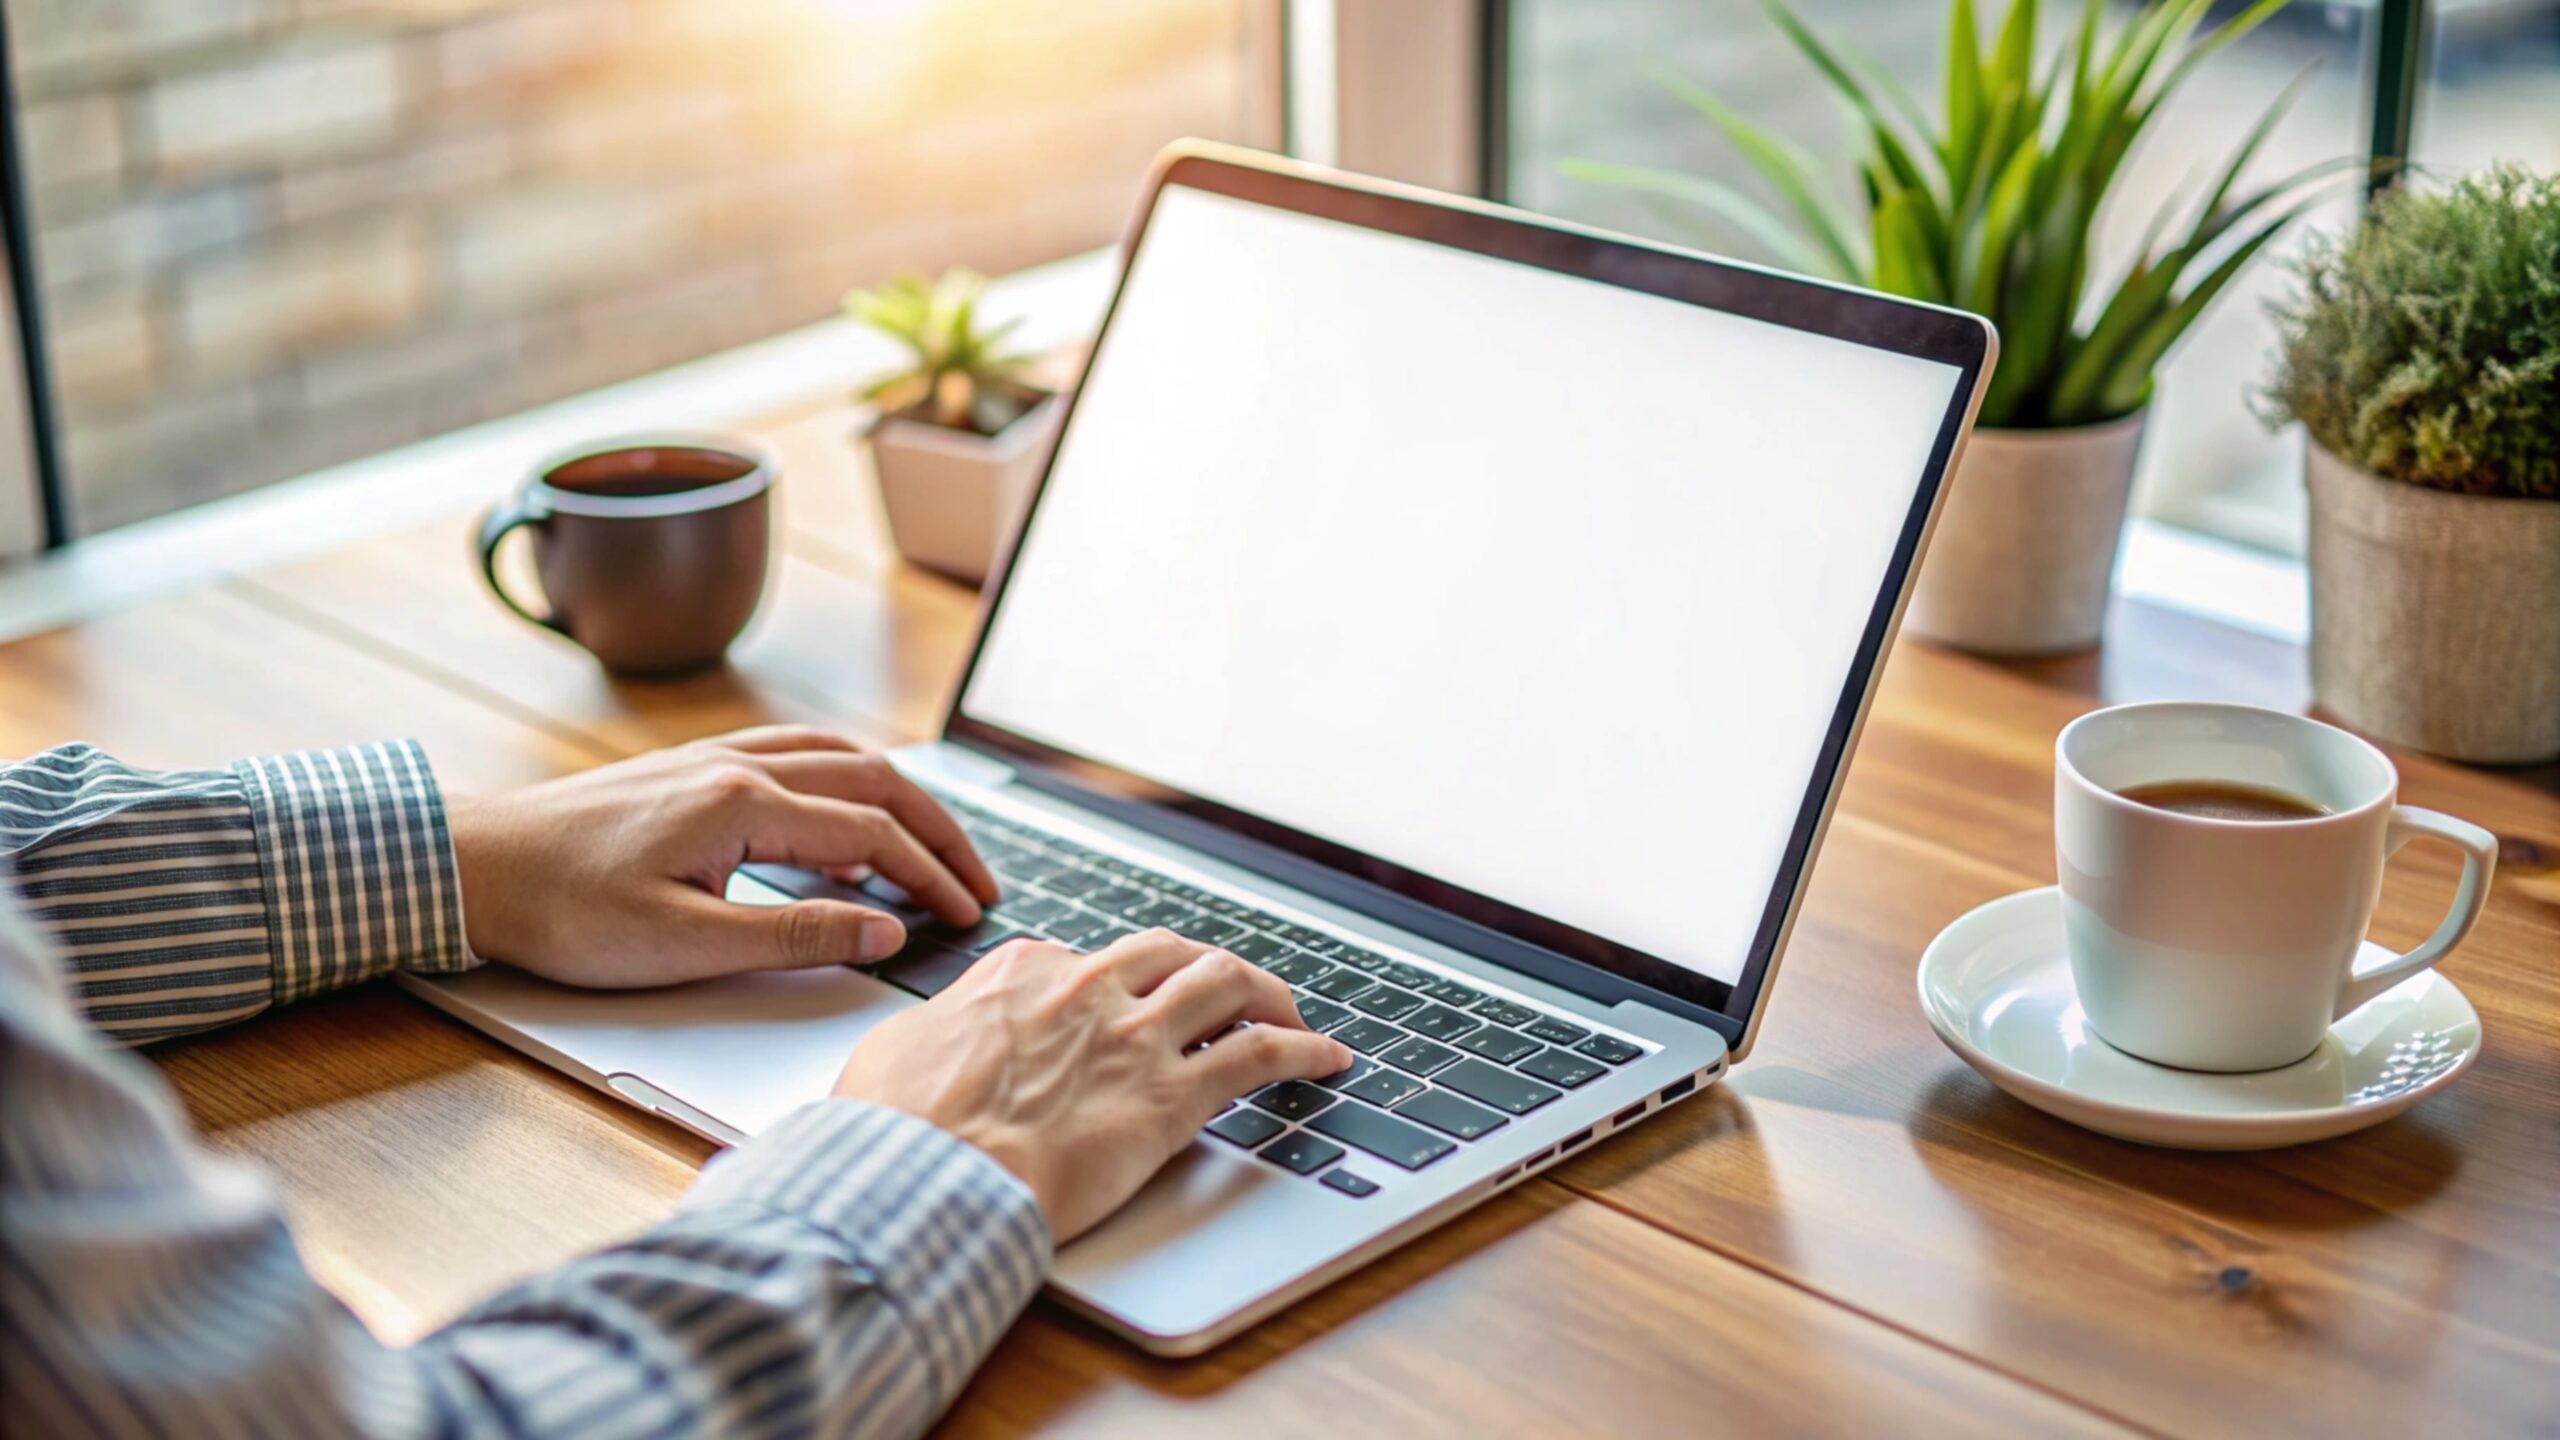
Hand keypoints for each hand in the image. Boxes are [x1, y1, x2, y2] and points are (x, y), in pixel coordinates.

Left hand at [447, 725, 999, 985]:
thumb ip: (796, 933)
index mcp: (743, 805)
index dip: (931, 877)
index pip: (874, 836)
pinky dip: (847, 784)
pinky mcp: (692, 769)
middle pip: (876, 781)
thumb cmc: (564, 912)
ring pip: (841, 758)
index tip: (967, 917)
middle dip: (939, 831)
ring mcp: (714, 759)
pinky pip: (798, 757)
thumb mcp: (684, 945)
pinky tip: (846, 822)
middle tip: (978, 881)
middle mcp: (739, 766)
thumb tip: (885, 930)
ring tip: (932, 848)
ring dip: (900, 800)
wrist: (472, 865)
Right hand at [834, 928, 1355, 1240]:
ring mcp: (1134, 1035)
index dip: (1116, 987)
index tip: (1127, 1010)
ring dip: (1267, 993)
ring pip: (1226, 982)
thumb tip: (934, 1044)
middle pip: (1171, 953)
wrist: (926, 1175)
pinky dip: (1304, 1049)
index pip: (1090, 961)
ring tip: (1291, 1014)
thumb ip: (940, 1032)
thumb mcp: (898, 1051)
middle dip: (1207, 968)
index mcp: (1021, 972)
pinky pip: (1260, 1054)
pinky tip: (1328, 1058)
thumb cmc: (899, 1128)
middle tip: (1231, 991)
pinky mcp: (1171, 1093)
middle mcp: (1086, 988)